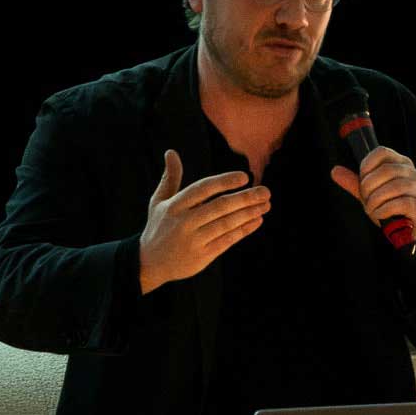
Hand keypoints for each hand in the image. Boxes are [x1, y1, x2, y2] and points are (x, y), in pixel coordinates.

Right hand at [138, 151, 269, 292]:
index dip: (224, 182)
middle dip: (245, 198)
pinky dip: (244, 230)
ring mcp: (194, 240)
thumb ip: (170, 177)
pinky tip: (257, 220)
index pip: (202, 189)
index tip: (245, 176)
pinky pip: (227, 240)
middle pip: (219, 207)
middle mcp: (184, 222)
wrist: (149, 263)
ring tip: (266, 204)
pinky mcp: (202, 256)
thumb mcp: (159, 202)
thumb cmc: (158, 227)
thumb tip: (171, 152)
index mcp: (174, 206)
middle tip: (265, 191)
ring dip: (249, 213)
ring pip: (226, 224)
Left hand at [330, 147, 415, 244]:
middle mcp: (412, 173)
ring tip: (371, 209)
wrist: (404, 231)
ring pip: (394, 187)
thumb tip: (334, 170)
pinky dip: (385, 210)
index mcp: (400, 163)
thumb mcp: (370, 193)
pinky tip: (379, 214)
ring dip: (375, 200)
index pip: (382, 152)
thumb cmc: (388, 207)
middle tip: (365, 199)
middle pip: (386, 170)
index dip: (366, 165)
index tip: (361, 180)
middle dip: (368, 186)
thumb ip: (354, 182)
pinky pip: (401, 203)